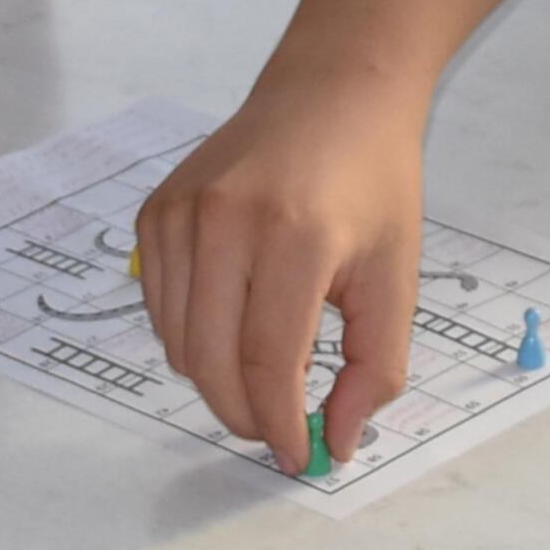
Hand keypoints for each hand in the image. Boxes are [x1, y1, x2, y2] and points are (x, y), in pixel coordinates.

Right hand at [131, 71, 424, 468]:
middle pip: (211, 362)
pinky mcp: (154, 211)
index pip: (266, 362)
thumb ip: (374, 369)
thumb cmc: (373, 184)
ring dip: (218, 381)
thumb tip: (337, 444)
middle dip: (244, 415)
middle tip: (278, 429)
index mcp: (294, 235)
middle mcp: (225, 220)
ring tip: (264, 373)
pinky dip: (193, 338)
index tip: (296, 457)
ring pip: (179, 344)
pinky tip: (235, 322)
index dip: (278, 425)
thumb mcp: (396, 278)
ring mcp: (179, 212)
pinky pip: (161, 309)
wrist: (332, 92)